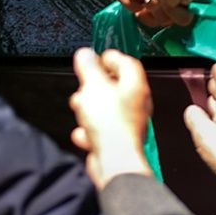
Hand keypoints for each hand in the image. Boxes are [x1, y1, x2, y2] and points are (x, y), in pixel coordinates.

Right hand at [69, 48, 152, 186]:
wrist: (114, 161)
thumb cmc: (110, 124)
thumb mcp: (93, 86)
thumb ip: (88, 67)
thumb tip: (85, 54)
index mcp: (135, 85)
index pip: (127, 62)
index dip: (110, 58)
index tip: (96, 58)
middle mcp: (136, 103)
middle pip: (115, 86)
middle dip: (94, 85)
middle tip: (83, 85)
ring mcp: (129, 123)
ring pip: (107, 109)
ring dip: (90, 108)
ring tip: (79, 108)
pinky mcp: (119, 141)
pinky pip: (102, 130)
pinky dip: (91, 130)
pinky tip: (83, 133)